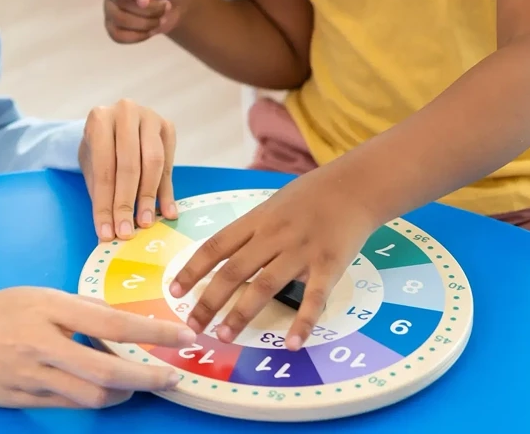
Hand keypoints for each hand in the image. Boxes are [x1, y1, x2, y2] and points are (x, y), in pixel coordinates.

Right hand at [0, 288, 194, 409]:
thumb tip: (120, 321)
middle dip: (148, 376)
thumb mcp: (38, 296)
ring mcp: (33, 375)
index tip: (182, 336)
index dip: (152, 332)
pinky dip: (94, 399)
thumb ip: (79, 308)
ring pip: (92, 394)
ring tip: (138, 384)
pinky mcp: (24, 399)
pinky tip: (107, 392)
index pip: (113, 322)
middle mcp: (43, 344)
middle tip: (173, 377)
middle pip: (108, 368)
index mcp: (49, 309)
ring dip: (123, 392)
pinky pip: (70, 404)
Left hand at [80, 98, 178, 241]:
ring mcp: (149, 117)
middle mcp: (125, 112)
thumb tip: (108, 234)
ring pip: (153, 163)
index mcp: (99, 119)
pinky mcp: (168, 127)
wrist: (115, 122)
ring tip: (146, 223)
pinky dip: (167, 191)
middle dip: (126, 202)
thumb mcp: (92, 165)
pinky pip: (169, 164)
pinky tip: (168, 213)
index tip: (106, 233)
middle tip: (126, 231)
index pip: (103, 168)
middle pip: (129, 165)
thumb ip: (100, 193)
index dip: (105, 203)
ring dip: (149, 197)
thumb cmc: (100, 148)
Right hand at [104, 0, 187, 43]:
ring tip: (162, 18)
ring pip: (120, 20)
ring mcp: (110, 8)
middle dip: (148, 9)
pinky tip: (151, 29)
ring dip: (147, 23)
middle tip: (167, 6)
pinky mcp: (113, 26)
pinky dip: (139, 36)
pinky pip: (118, 36)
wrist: (176, 4)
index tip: (145, 0)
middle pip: (119, 2)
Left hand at [169, 171, 377, 347]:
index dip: (192, 269)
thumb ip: (251, 232)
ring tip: (224, 336)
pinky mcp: (329, 265)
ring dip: (241, 313)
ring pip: (264, 285)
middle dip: (209, 300)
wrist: (354, 186)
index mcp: (256, 221)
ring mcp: (301, 251)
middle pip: (233, 270)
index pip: (215, 246)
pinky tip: (291, 343)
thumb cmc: (310, 197)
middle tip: (192, 325)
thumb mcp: (272, 206)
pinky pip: (314, 297)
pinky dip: (302, 322)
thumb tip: (223, 259)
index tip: (174, 291)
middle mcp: (273, 236)